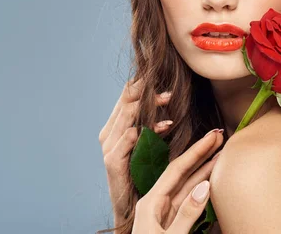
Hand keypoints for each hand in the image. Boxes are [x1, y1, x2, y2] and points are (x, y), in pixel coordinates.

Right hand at [98, 79, 174, 225]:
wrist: (130, 206)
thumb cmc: (143, 175)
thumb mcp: (149, 144)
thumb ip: (154, 123)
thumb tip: (170, 99)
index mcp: (116, 126)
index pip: (127, 95)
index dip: (144, 83)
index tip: (163, 75)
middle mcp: (109, 133)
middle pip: (126, 100)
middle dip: (148, 90)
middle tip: (171, 88)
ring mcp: (109, 146)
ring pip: (127, 115)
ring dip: (150, 105)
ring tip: (169, 99)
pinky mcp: (113, 161)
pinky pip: (128, 139)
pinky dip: (146, 129)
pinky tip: (164, 126)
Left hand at [132, 128, 223, 232]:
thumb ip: (186, 214)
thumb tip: (204, 188)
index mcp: (149, 204)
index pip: (175, 170)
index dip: (195, 152)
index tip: (211, 136)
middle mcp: (155, 203)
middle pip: (181, 172)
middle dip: (200, 154)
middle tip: (218, 136)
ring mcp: (162, 213)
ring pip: (186, 185)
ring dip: (204, 169)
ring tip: (221, 153)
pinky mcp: (169, 223)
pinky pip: (187, 200)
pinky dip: (201, 189)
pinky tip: (212, 179)